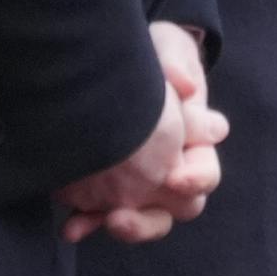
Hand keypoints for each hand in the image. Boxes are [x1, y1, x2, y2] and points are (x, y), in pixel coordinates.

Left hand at [56, 25, 221, 244]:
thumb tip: (186, 89)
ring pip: (144, 221)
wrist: (120, 60)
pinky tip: (71, 226)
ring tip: (106, 221)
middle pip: (178, 210)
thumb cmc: (158, 55)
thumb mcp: (169, 48)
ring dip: (127, 227)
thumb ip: (177, 64)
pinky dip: (88, 223)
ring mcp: (140, 185)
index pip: (205, 172)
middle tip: (123, 215)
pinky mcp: (106, 188)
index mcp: (196, 141)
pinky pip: (100, 216)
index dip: (195, 179)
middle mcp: (172, 170)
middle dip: (152, 219)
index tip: (175, 179)